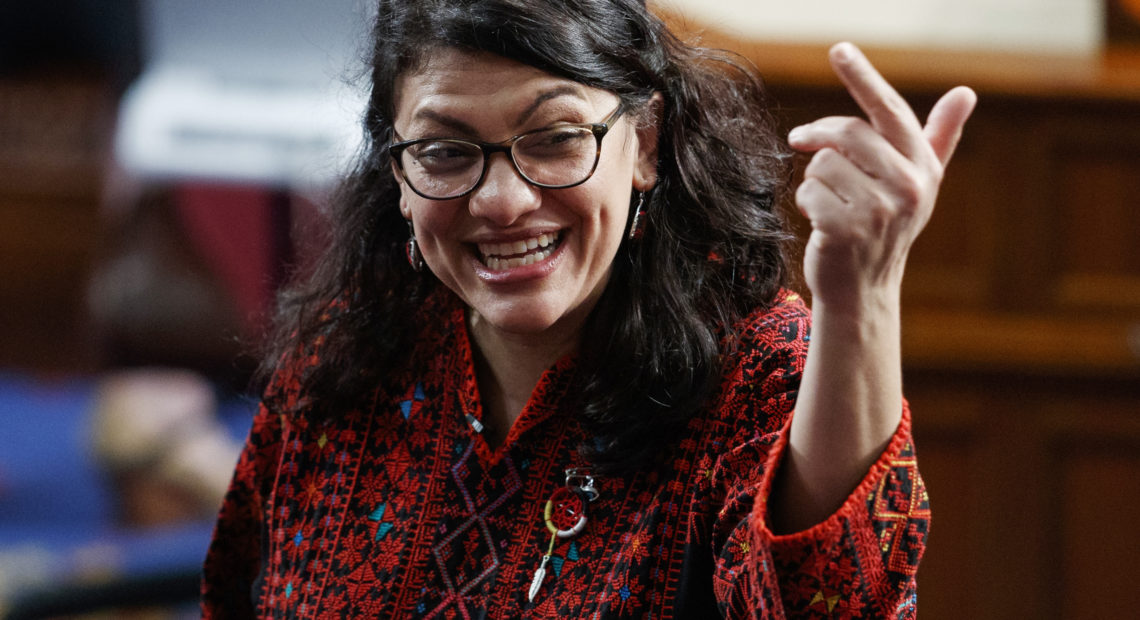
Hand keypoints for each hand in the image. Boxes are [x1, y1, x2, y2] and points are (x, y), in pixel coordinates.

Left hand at [789, 42, 976, 313]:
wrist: (864, 286)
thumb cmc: (885, 228)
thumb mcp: (916, 183)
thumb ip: (938, 137)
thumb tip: (966, 93)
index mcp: (922, 167)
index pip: (891, 112)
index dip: (864, 78)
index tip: (840, 49)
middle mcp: (908, 187)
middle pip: (847, 133)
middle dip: (817, 135)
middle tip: (800, 139)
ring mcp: (878, 211)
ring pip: (822, 164)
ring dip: (814, 180)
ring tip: (829, 203)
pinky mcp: (847, 230)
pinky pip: (808, 191)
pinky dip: (806, 203)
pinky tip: (821, 222)